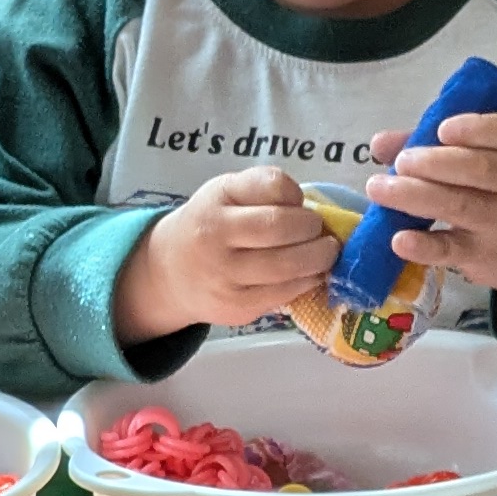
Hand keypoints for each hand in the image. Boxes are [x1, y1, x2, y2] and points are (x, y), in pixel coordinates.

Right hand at [112, 164, 340, 341]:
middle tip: (321, 231)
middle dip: (313, 229)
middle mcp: (214, 238)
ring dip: (318, 259)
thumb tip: (307, 206)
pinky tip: (311, 274)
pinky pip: (283, 294)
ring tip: (326, 252)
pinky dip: (307, 283)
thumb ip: (265, 187)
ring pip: (286, 267)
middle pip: (279, 228)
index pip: (269, 187)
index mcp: (216, 201)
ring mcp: (223, 277)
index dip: (295, 194)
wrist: (169, 272)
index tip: (300, 203)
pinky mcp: (236, 308)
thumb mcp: (227, 192)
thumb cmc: (210, 224)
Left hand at [360, 110, 496, 337]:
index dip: (475, 128)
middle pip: (480, 169)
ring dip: (415, 196)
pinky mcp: (482, 256)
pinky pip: (451, 250)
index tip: (442, 129)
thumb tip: (381, 143)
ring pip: (459, 206)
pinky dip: (424, 246)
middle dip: (436, 163)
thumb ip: (436, 146)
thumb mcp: (491, 161)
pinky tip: (398, 239)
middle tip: (402, 162)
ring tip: (379, 188)